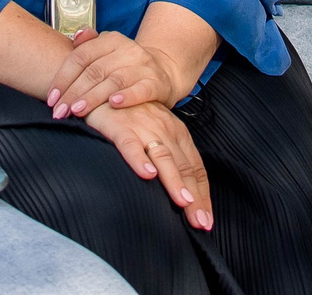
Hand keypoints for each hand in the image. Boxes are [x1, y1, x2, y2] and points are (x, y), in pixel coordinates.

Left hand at [47, 28, 186, 118]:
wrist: (164, 71)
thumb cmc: (126, 65)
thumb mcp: (107, 51)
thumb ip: (89, 45)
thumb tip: (77, 36)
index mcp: (111, 40)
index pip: (81, 56)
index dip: (63, 77)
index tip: (52, 97)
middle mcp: (127, 50)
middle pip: (94, 71)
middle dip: (73, 92)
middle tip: (59, 111)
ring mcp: (143, 66)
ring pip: (113, 81)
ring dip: (93, 98)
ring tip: (77, 111)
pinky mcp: (157, 83)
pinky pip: (141, 89)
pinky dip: (127, 97)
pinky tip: (113, 105)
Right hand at [85, 100, 212, 231]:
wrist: (104, 88)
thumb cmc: (131, 114)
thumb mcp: (157, 132)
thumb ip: (169, 157)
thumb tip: (183, 194)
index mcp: (177, 133)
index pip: (196, 168)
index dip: (203, 195)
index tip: (207, 220)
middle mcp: (165, 130)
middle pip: (184, 167)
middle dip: (194, 196)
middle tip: (200, 222)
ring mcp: (143, 127)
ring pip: (163, 157)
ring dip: (175, 180)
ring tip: (184, 202)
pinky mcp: (119, 127)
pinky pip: (130, 145)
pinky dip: (139, 159)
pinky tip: (146, 175)